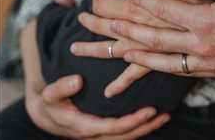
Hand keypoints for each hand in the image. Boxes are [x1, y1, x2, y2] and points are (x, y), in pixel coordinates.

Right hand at [25, 74, 169, 139]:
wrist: (48, 116)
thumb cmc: (51, 103)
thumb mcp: (49, 94)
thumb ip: (61, 88)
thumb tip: (76, 81)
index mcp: (85, 126)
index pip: (114, 127)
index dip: (133, 121)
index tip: (150, 110)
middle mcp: (95, 134)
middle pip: (126, 135)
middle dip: (146, 126)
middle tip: (165, 114)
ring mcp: (101, 134)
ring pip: (128, 136)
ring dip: (147, 128)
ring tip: (166, 116)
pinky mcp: (105, 130)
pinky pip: (125, 132)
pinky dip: (140, 127)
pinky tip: (153, 118)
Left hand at [72, 0, 207, 93]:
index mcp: (139, 8)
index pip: (106, 5)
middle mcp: (139, 30)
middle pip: (106, 26)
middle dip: (90, 21)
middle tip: (82, 18)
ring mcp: (147, 48)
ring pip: (112, 50)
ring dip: (92, 49)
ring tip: (75, 49)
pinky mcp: (160, 63)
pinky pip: (136, 75)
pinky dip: (121, 83)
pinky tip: (108, 91)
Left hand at [103, 0, 214, 78]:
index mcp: (206, 20)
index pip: (166, 9)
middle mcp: (201, 44)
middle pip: (158, 38)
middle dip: (132, 30)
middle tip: (113, 23)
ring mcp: (206, 61)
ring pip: (165, 60)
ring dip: (142, 54)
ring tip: (123, 49)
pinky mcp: (212, 71)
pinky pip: (181, 71)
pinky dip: (163, 67)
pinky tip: (154, 64)